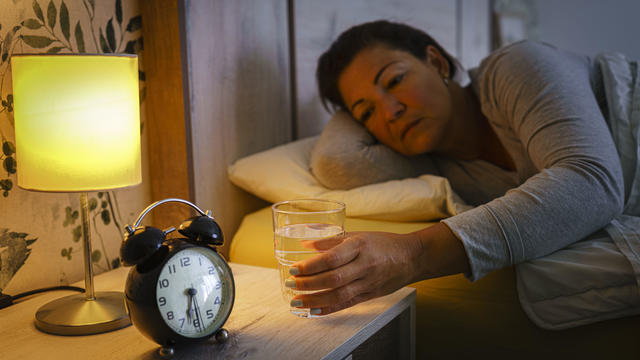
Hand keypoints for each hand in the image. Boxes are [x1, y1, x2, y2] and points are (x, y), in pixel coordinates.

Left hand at [288, 230, 422, 314]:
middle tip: (291, 284)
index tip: (294, 268)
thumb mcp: (358, 235)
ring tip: (296, 300)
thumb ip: (332, 240)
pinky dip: (329, 309)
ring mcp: (368, 282)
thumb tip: (305, 244)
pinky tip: (314, 311)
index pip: (331, 258)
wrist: (412, 257)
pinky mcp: (370, 295)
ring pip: (339, 295)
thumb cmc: (383, 243)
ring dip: (314, 300)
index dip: (311, 265)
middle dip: (308, 284)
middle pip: (333, 278)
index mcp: (359, 245)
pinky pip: (347, 304)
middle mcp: (364, 265)